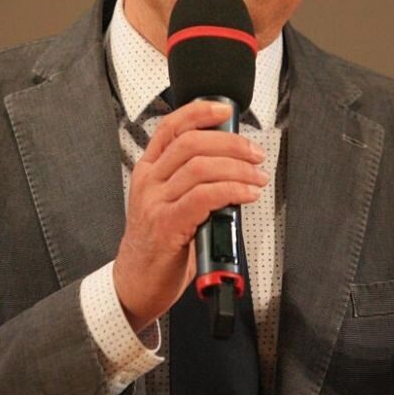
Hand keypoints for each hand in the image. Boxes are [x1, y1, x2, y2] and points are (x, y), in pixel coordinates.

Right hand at [113, 100, 268, 331]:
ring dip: (238, 169)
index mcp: (148, 171)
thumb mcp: (167, 203)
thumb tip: (232, 165)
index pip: (171, 127)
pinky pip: (203, 197)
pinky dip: (231, 191)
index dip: (199, 112)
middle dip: (231, 143)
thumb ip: (190, 183)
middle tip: (255, 154)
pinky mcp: (166, 226)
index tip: (225, 110)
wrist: (135, 284)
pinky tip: (246, 194)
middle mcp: (149, 182)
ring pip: (201, 167)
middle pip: (192, 143)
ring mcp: (155, 203)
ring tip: (257, 178)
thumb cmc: (157, 245)